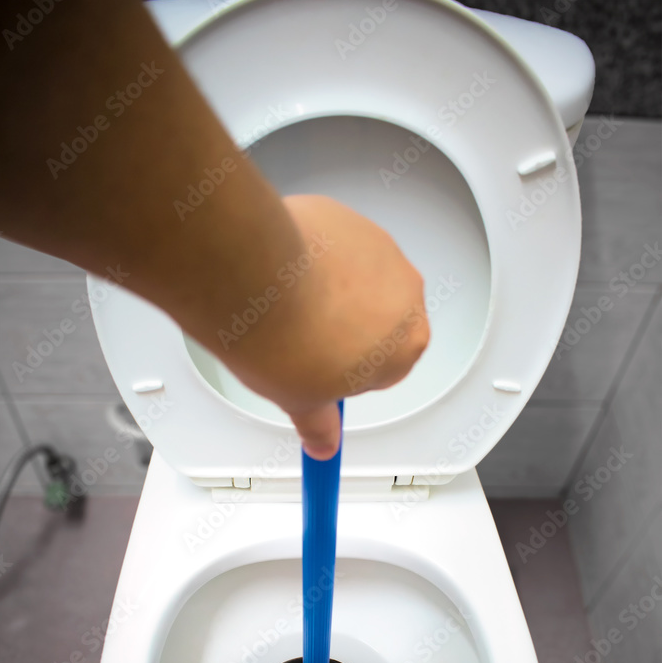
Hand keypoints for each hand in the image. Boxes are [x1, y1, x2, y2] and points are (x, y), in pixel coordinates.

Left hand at [224, 194, 430, 458]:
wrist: (254, 281)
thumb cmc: (287, 338)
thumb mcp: (302, 402)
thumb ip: (320, 425)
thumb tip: (321, 442)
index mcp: (408, 345)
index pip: (388, 369)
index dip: (351, 374)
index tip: (327, 375)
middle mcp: (406, 293)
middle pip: (379, 320)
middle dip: (346, 330)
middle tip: (304, 342)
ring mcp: (381, 250)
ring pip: (360, 279)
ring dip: (333, 291)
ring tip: (289, 307)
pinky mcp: (350, 220)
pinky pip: (338, 244)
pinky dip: (316, 257)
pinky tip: (286, 275)